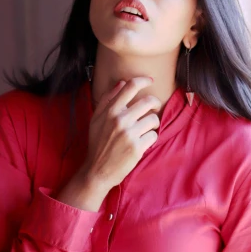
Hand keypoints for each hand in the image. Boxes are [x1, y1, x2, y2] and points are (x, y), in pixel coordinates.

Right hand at [56, 76, 160, 210]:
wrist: (97, 171)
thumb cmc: (97, 144)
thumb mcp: (96, 119)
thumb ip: (108, 100)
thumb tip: (122, 83)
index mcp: (110, 110)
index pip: (130, 87)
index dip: (143, 80)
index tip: (150, 81)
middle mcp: (119, 119)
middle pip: (148, 101)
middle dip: (155, 104)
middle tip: (154, 108)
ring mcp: (129, 134)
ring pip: (153, 119)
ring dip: (153, 124)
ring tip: (146, 130)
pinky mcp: (137, 147)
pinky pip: (154, 136)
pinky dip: (151, 139)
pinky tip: (143, 143)